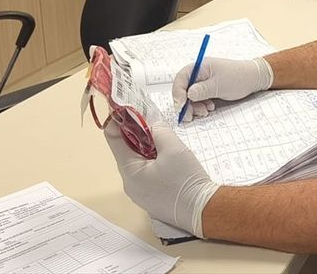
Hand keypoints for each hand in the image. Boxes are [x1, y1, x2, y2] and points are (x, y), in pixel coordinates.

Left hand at [104, 114, 218, 236]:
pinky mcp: (151, 198)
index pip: (113, 138)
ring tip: (166, 142)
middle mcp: (129, 184)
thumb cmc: (186, 180)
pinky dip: (154, 162)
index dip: (119, 120)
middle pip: (126, 151)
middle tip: (155, 123)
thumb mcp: (174, 149)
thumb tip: (152, 124)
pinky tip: (169, 160)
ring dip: (148, 149)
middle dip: (138, 134)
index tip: (129, 107)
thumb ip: (159, 131)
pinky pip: (146, 174)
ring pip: (138, 163)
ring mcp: (140, 193)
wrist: (203, 210)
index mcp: (129, 171)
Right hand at [172, 57, 273, 121]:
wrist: (254, 79)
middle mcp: (199, 74)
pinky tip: (210, 108)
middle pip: (183, 89)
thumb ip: (202, 90)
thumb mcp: (219, 85)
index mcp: (200, 67)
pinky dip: (201, 106)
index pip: (181, 78)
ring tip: (205, 111)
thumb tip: (187, 94)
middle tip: (190, 116)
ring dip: (194, 106)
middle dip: (185, 103)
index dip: (178, 93)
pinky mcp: (208, 90)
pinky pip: (199, 99)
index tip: (181, 106)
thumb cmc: (238, 78)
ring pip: (190, 97)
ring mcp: (204, 82)